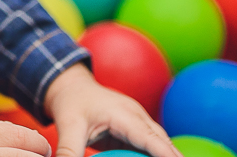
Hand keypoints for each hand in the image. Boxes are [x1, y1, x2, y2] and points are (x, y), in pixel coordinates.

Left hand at [43, 64, 181, 156]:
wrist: (72, 87)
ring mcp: (139, 123)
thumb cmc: (71, 104)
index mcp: (123, 114)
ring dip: (169, 156)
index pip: (150, 138)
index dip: (166, 153)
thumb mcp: (68, 127)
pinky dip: (158, 155)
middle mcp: (137, 117)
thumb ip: (69, 151)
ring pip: (161, 144)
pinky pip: (151, 147)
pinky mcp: (136, 131)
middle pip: (163, 142)